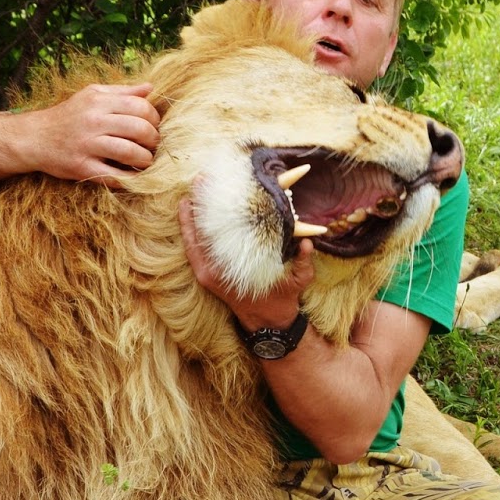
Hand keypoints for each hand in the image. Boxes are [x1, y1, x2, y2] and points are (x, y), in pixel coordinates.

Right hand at [24, 83, 161, 186]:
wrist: (33, 137)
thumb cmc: (68, 115)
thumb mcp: (92, 95)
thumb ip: (122, 92)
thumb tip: (151, 88)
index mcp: (99, 101)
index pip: (140, 107)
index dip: (155, 119)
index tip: (154, 127)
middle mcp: (93, 121)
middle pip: (139, 129)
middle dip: (154, 140)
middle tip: (154, 146)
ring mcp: (87, 145)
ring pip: (129, 152)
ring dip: (146, 160)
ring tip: (146, 161)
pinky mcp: (81, 167)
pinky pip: (113, 176)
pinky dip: (130, 179)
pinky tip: (136, 177)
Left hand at [179, 196, 314, 329]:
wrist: (268, 320)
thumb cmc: (282, 299)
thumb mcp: (297, 281)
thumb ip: (303, 263)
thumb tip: (309, 244)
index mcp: (228, 274)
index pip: (207, 240)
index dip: (200, 214)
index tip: (199, 191)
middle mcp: (211, 272)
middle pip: (196, 234)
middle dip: (197, 205)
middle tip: (199, 179)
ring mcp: (206, 272)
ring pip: (192, 239)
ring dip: (193, 214)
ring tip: (194, 189)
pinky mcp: (206, 272)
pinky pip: (193, 247)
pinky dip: (190, 228)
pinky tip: (190, 210)